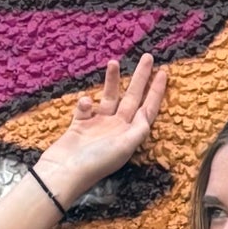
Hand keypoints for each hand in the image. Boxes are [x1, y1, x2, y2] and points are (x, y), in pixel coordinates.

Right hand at [34, 55, 168, 205]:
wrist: (63, 171)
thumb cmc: (96, 163)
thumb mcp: (124, 147)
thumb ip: (138, 130)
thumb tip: (149, 114)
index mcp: (130, 134)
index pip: (148, 109)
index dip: (157, 91)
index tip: (163, 72)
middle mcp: (117, 128)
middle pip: (132, 98)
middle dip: (140, 77)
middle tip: (147, 57)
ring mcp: (98, 125)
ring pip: (109, 97)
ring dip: (112, 81)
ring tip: (114, 62)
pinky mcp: (80, 124)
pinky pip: (85, 107)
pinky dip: (84, 103)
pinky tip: (84, 105)